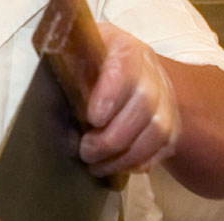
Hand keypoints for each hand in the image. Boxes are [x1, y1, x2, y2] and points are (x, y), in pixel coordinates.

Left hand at [79, 24, 178, 177]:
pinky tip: (115, 168)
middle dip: (113, 136)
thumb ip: (66, 75)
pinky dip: (138, 162)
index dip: (112, 92)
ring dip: (125, 155)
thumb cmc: (86, 68)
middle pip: (145, 103)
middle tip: (86, 152)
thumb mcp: (72, 62)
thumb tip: (53, 104)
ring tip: (96, 166)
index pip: (125, 65)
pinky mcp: (170, 123)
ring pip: (158, 130)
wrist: (118, 74)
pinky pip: (163, 147)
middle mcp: (150, 70)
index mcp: (122, 48)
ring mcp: (164, 97)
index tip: (94, 118)